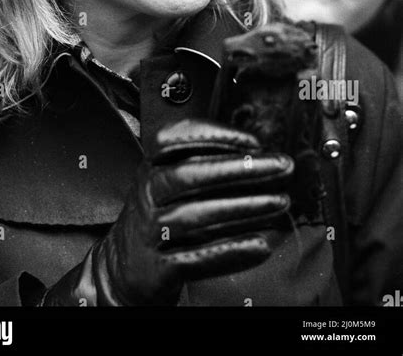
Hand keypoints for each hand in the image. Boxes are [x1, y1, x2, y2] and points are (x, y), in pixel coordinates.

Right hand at [42, 118, 292, 305]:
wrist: (123, 268)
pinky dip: (231, 252)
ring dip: (244, 207)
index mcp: (152, 166)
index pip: (174, 140)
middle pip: (189, 175)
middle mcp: (148, 194)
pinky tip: (261, 245)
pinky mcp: (159, 268)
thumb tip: (258, 153)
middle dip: (240, 168)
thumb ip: (202, 165)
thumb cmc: (160, 215)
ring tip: (280, 201)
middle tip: (280, 166)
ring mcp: (151, 231)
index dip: (214, 136)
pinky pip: (198, 258)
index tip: (253, 141)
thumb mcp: (167, 182)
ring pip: (197, 216)